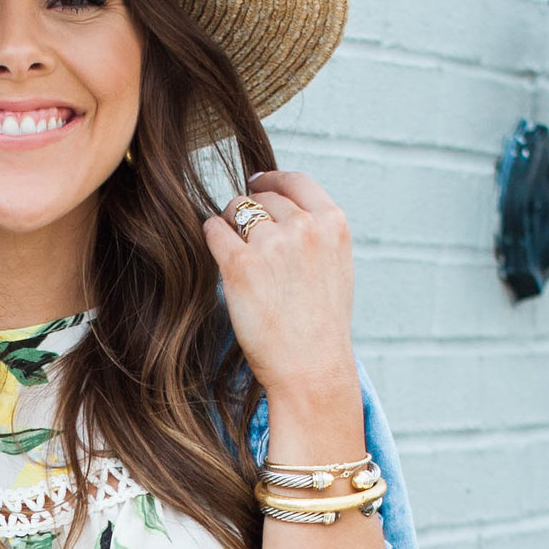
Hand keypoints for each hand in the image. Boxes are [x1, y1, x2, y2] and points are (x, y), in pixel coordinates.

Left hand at [201, 170, 362, 436]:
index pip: (295, 181)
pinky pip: (213, 229)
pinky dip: (212, 238)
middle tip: (246, 240)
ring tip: (236, 256)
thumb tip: (281, 206)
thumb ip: (316, 233)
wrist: (311, 368)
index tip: (256, 183)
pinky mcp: (239, 263)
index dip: (271, 180)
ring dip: (230, 226)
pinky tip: (219, 258)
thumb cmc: (321, 326)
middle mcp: (304, 226)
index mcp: (333, 223)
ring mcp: (271, 243)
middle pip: (261, 196)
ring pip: (235, 210)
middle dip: (250, 212)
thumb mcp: (336, 267)